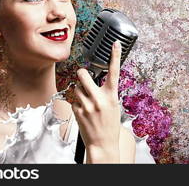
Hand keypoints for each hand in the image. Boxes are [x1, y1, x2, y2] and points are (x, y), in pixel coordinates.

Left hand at [72, 40, 121, 162]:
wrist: (103, 144)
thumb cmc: (109, 125)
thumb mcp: (114, 106)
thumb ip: (107, 93)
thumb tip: (97, 82)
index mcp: (111, 96)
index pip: (114, 71)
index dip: (115, 56)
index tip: (115, 44)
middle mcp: (99, 98)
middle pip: (83, 74)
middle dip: (82, 73)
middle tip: (84, 77)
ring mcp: (87, 105)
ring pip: (76, 87)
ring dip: (79, 91)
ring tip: (87, 102)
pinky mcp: (77, 111)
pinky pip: (73, 100)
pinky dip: (76, 103)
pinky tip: (83, 111)